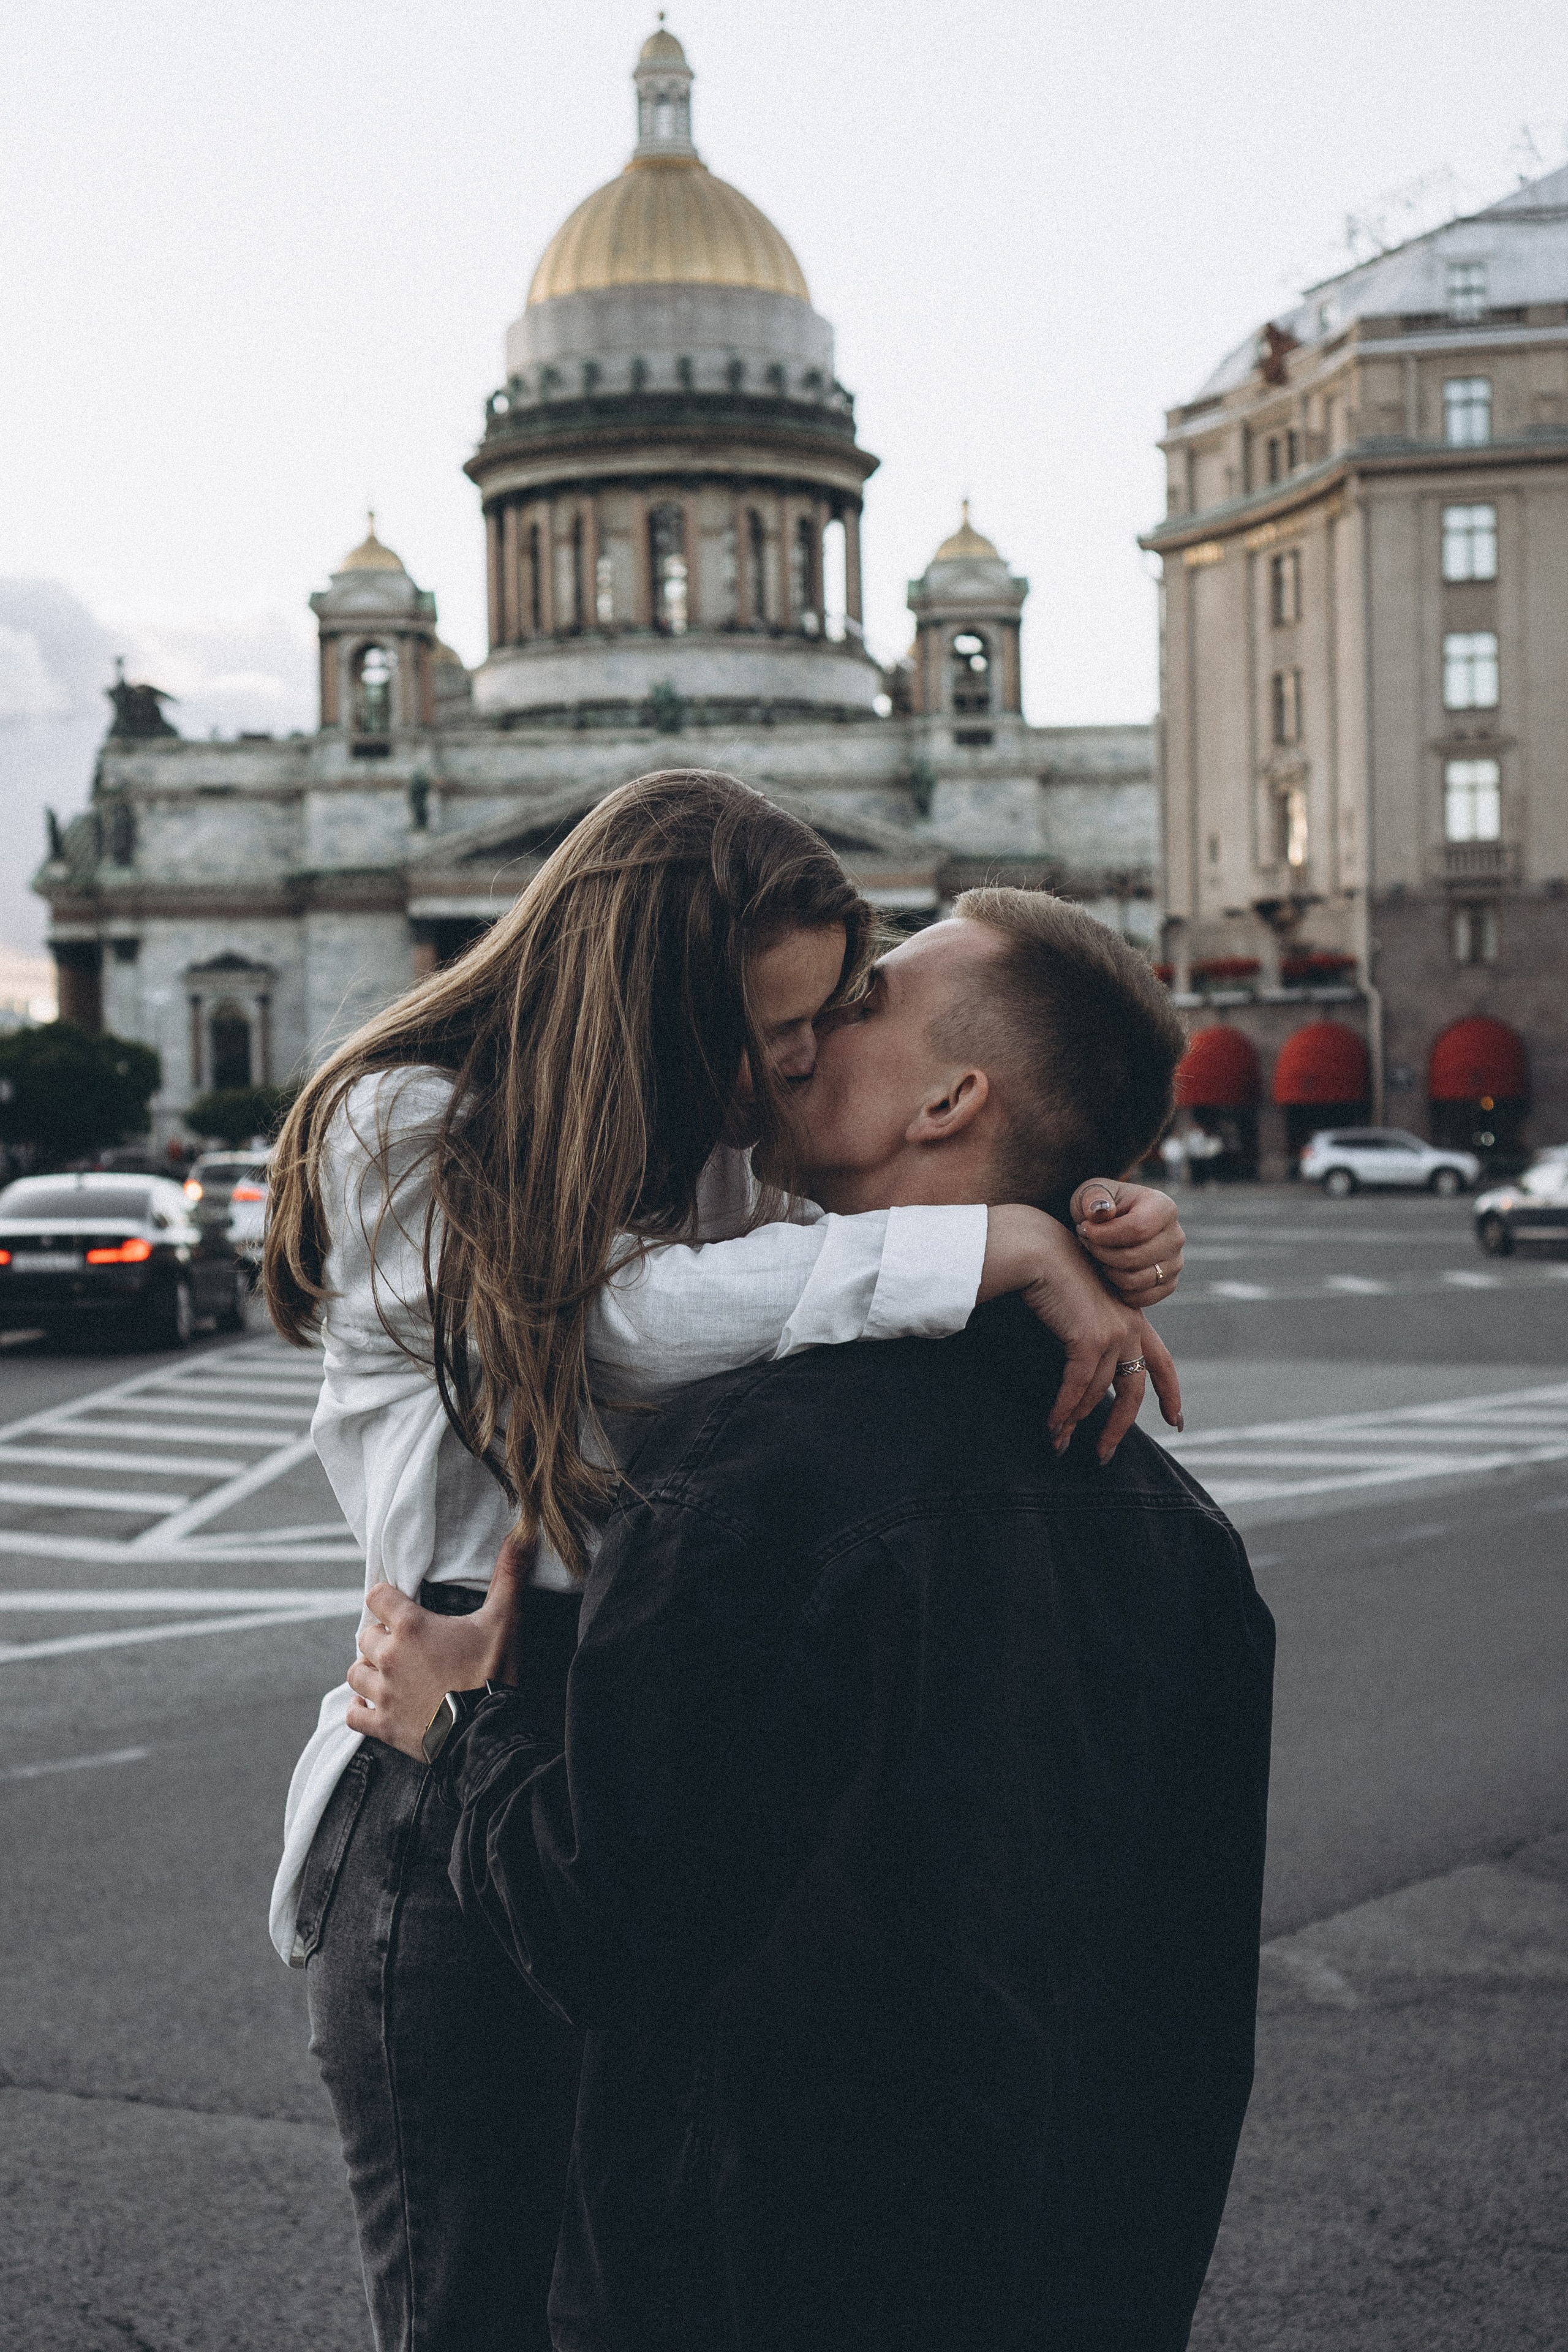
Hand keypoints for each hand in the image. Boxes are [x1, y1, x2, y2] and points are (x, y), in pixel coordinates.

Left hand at [345, 1531, 534, 1759]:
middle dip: (381, 1638)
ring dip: (368, 1671)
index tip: (399, 1606)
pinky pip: (354, 1714)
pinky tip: (371, 1706)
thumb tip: (522, 1533)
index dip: (386, 1599)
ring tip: (387, 1673)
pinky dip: (359, 1710)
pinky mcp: (384, 1726)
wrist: (488, 1734)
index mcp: (412, 1627)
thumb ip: (508, 1576)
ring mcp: (383, 1694)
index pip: (377, 1597)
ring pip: (355, 1674)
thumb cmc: (493, 1674)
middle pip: (365, 1637)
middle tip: (403, 1644)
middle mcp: (390, 1657)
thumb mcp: (504, 1620)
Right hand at [982, 1207, 1183, 1461]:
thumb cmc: (1051, 1273)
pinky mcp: (1091, 1339)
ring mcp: (1114, 1333)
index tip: (1176, 1421)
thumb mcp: (1081, 1305)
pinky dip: (1063, 1411)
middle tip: (1105, 1455)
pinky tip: (1052, 1427)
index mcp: (1133, 1318)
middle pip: (1133, 1391)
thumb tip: (1082, 1373)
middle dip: (1118, 1427)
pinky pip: (1077, 1388)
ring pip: (1098, 1394)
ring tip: (1058, 1443)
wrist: (1038, 1250)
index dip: (1170, 1394)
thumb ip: (1090, 1333)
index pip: (1161, 1362)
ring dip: (1074, 1422)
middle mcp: (1131, 1327)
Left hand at [1069, 1180, 1184, 1304]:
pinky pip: (1141, 1298)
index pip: (1138, 1228)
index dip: (1105, 1235)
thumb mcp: (1089, 1193)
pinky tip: (1107, 1271)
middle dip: (1101, 1253)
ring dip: (1107, 1271)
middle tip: (1086, 1242)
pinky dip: (1119, 1289)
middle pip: (1134, 1257)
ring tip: (1096, 1254)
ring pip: (1136, 1280)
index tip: (1084, 1229)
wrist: (1108, 1226)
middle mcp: (1176, 1236)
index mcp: (1163, 1207)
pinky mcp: (1168, 1284)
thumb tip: (1101, 1211)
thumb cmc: (1099, 1207)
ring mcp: (1175, 1262)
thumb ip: (1093, 1198)